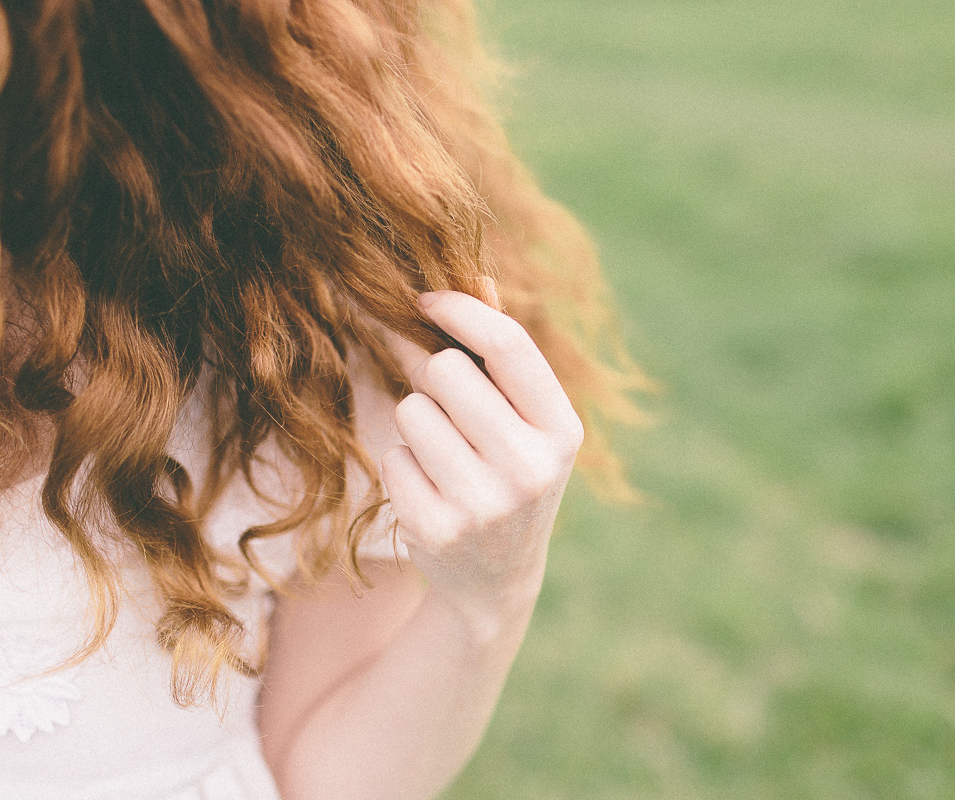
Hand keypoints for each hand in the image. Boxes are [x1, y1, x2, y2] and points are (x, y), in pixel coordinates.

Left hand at [379, 287, 583, 626]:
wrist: (498, 580)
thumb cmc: (511, 476)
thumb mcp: (527, 422)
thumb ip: (505, 353)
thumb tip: (478, 277)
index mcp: (562, 431)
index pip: (508, 345)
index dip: (460, 310)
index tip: (426, 298)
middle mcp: (530, 468)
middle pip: (445, 371)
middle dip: (436, 379)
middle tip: (451, 410)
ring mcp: (483, 503)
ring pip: (412, 410)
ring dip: (418, 423)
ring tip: (445, 455)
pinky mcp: (436, 528)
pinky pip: (393, 456)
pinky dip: (403, 465)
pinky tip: (432, 490)